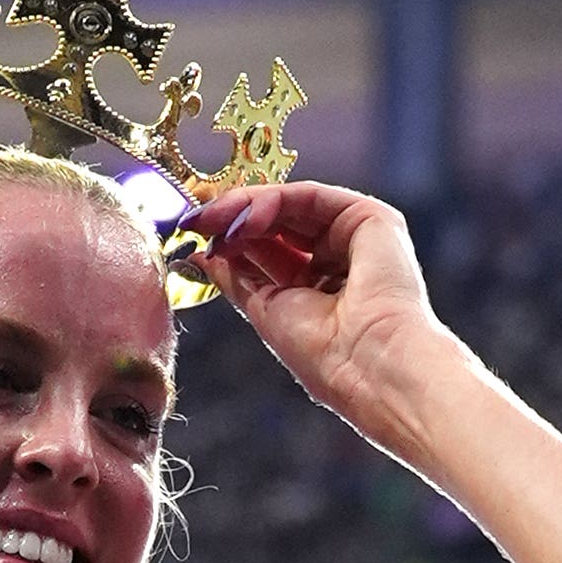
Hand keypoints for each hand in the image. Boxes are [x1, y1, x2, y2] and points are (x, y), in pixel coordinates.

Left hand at [173, 181, 456, 441]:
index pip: (267, 248)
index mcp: (318, 286)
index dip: (229, 237)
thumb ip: (237, 276)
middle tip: (193, 219)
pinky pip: (310, 197)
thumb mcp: (265, 309)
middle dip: (230, 218)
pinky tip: (244, 218)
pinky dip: (272, 201)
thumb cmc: (323, 354)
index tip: (190, 234)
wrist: (370, 365)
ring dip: (244, 207)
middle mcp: (339, 258)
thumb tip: (204, 252)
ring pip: (290, 206)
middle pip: (276, 222)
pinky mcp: (371, 218)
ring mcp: (356, 237)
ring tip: (211, 221)